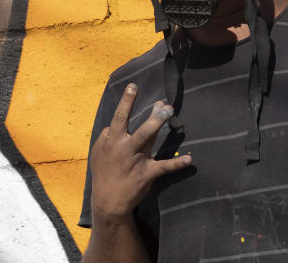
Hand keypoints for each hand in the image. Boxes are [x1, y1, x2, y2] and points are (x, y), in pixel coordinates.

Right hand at [89, 83, 192, 223]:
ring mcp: (137, 160)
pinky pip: (164, 167)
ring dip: (159, 126)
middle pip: (139, 128)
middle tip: (163, 103)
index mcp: (112, 141)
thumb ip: (104, 136)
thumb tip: (112, 125)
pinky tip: (189, 158)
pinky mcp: (147, 174)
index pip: (119, 117)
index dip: (126, 101)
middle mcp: (125, 148)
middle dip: (151, 115)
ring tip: (170, 112)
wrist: (109, 201)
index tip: (134, 86)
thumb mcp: (97, 153)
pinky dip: (177, 163)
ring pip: (148, 140)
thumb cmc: (103, 174)